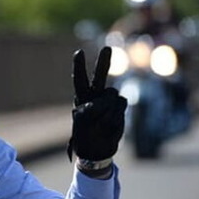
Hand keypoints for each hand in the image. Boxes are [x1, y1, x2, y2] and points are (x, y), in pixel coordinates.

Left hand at [67, 47, 126, 161]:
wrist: (97, 150)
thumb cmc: (84, 136)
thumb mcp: (82, 123)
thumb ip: (92, 109)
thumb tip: (110, 100)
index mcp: (82, 97)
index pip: (80, 79)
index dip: (80, 66)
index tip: (79, 52)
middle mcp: (95, 95)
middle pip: (100, 76)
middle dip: (104, 61)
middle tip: (107, 48)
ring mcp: (109, 101)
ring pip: (112, 94)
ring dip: (107, 109)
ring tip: (100, 123)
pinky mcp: (119, 107)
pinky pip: (120, 104)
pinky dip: (115, 115)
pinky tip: (109, 126)